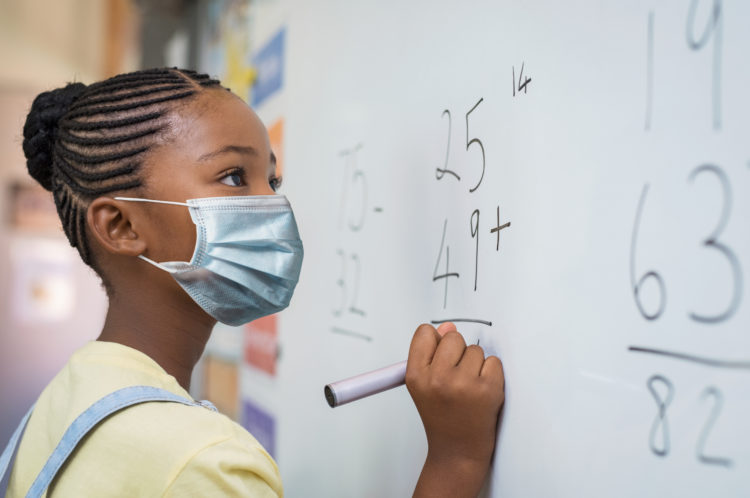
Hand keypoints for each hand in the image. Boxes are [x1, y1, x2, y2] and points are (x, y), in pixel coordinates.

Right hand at [406, 322, 504, 497]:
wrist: (458, 451)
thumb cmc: (442, 417)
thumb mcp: (424, 385)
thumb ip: (432, 354)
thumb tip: (448, 327)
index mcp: (416, 376)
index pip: (425, 333)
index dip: (435, 342)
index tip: (440, 356)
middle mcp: (437, 378)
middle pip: (453, 337)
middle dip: (458, 352)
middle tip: (456, 377)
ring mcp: (463, 384)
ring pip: (475, 350)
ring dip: (476, 365)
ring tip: (469, 388)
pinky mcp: (488, 389)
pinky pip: (494, 362)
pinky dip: (492, 374)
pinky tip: (482, 392)